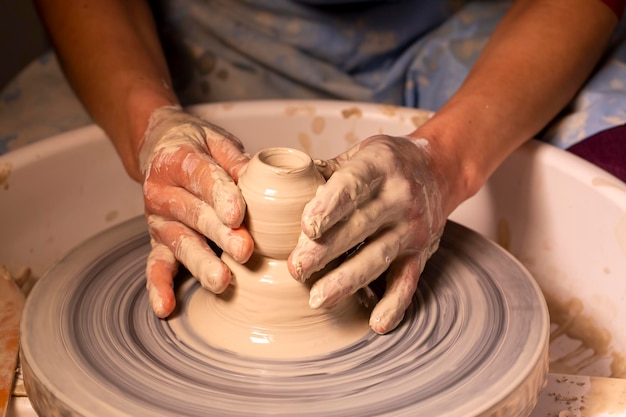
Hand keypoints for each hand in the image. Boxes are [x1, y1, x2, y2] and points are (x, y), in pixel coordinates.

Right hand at [139, 106, 253, 317]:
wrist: (159, 148)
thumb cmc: (197, 147)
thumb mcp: (217, 141)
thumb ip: (236, 160)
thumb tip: (261, 178)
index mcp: (177, 160)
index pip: (202, 178)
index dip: (222, 195)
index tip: (239, 214)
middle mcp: (162, 192)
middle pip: (195, 215)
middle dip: (220, 235)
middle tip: (245, 250)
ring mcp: (159, 221)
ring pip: (180, 244)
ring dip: (201, 263)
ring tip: (222, 281)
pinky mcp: (157, 242)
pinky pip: (155, 267)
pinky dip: (159, 288)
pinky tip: (166, 308)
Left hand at [288, 135, 446, 333]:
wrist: (440, 169)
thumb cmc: (389, 162)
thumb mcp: (360, 153)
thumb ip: (324, 172)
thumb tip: (281, 189)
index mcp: (379, 166)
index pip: (353, 185)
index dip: (330, 206)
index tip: (307, 227)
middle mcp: (400, 197)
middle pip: (360, 226)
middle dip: (326, 251)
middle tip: (297, 269)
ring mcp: (413, 228)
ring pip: (379, 257)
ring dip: (348, 280)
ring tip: (317, 299)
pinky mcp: (422, 253)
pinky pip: (408, 281)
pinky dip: (394, 304)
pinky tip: (376, 323)